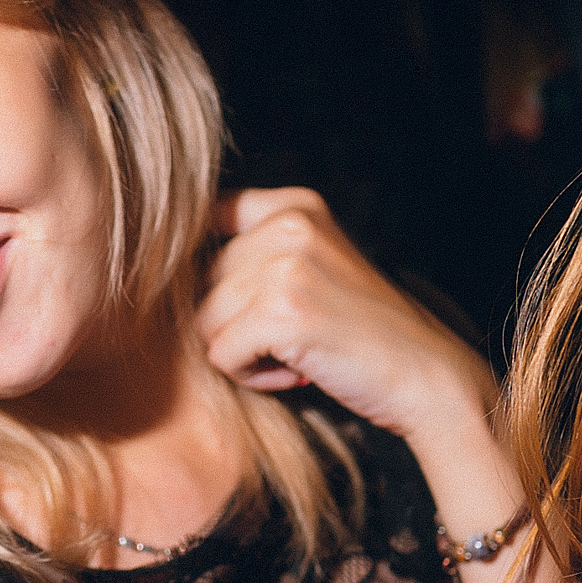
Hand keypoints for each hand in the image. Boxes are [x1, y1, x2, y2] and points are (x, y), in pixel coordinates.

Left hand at [195, 188, 495, 462]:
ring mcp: (285, 264)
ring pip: (204, 322)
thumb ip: (249, 255)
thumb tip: (154, 270)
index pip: (202, 224)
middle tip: (294, 337)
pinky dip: (253, 377)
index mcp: (295, 204)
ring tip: (298, 353)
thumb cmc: (359, 335)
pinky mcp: (282, 312)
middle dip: (234, 322)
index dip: (208, 276)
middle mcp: (289, 223)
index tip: (250, 305)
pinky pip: (221, 355)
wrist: (427, 378)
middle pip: (200, 283)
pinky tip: (299, 370)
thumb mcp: (310, 269)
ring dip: (242, 352)